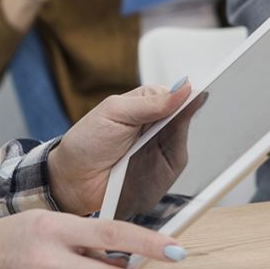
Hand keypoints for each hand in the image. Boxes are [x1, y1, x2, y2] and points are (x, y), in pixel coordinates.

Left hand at [48, 82, 193, 214]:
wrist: (73, 180)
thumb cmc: (87, 143)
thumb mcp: (115, 112)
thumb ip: (150, 103)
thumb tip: (183, 88)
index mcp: (146, 103)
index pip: (175, 94)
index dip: (187, 95)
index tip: (197, 95)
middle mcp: (157, 125)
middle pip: (185, 116)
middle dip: (186, 117)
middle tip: (177, 117)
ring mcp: (161, 148)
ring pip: (184, 139)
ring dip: (178, 139)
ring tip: (158, 140)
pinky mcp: (163, 172)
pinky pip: (179, 162)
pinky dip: (174, 159)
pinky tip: (163, 157)